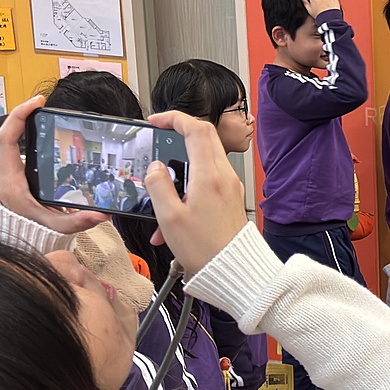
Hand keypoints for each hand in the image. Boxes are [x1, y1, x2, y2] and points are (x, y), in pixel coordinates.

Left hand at [0, 97, 107, 234]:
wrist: (14, 236)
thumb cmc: (29, 229)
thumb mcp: (53, 227)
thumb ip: (76, 222)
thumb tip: (101, 215)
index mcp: (10, 180)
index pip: (7, 139)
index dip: (19, 117)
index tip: (37, 103)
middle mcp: (5, 172)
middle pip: (8, 134)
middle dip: (23, 115)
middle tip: (42, 104)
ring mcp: (6, 170)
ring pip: (10, 139)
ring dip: (24, 124)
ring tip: (42, 113)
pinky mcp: (12, 171)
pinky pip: (14, 146)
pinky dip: (24, 135)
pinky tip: (40, 131)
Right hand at [143, 111, 251, 274]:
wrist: (234, 271)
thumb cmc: (206, 250)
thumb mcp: (169, 217)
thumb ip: (158, 186)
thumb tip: (155, 167)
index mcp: (210, 176)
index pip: (196, 129)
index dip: (175, 118)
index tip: (157, 120)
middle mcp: (224, 177)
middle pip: (204, 139)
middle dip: (179, 134)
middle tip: (159, 138)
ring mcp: (230, 187)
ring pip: (204, 162)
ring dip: (180, 172)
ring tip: (160, 199)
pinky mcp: (230, 199)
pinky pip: (207, 183)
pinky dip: (188, 191)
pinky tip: (172, 219)